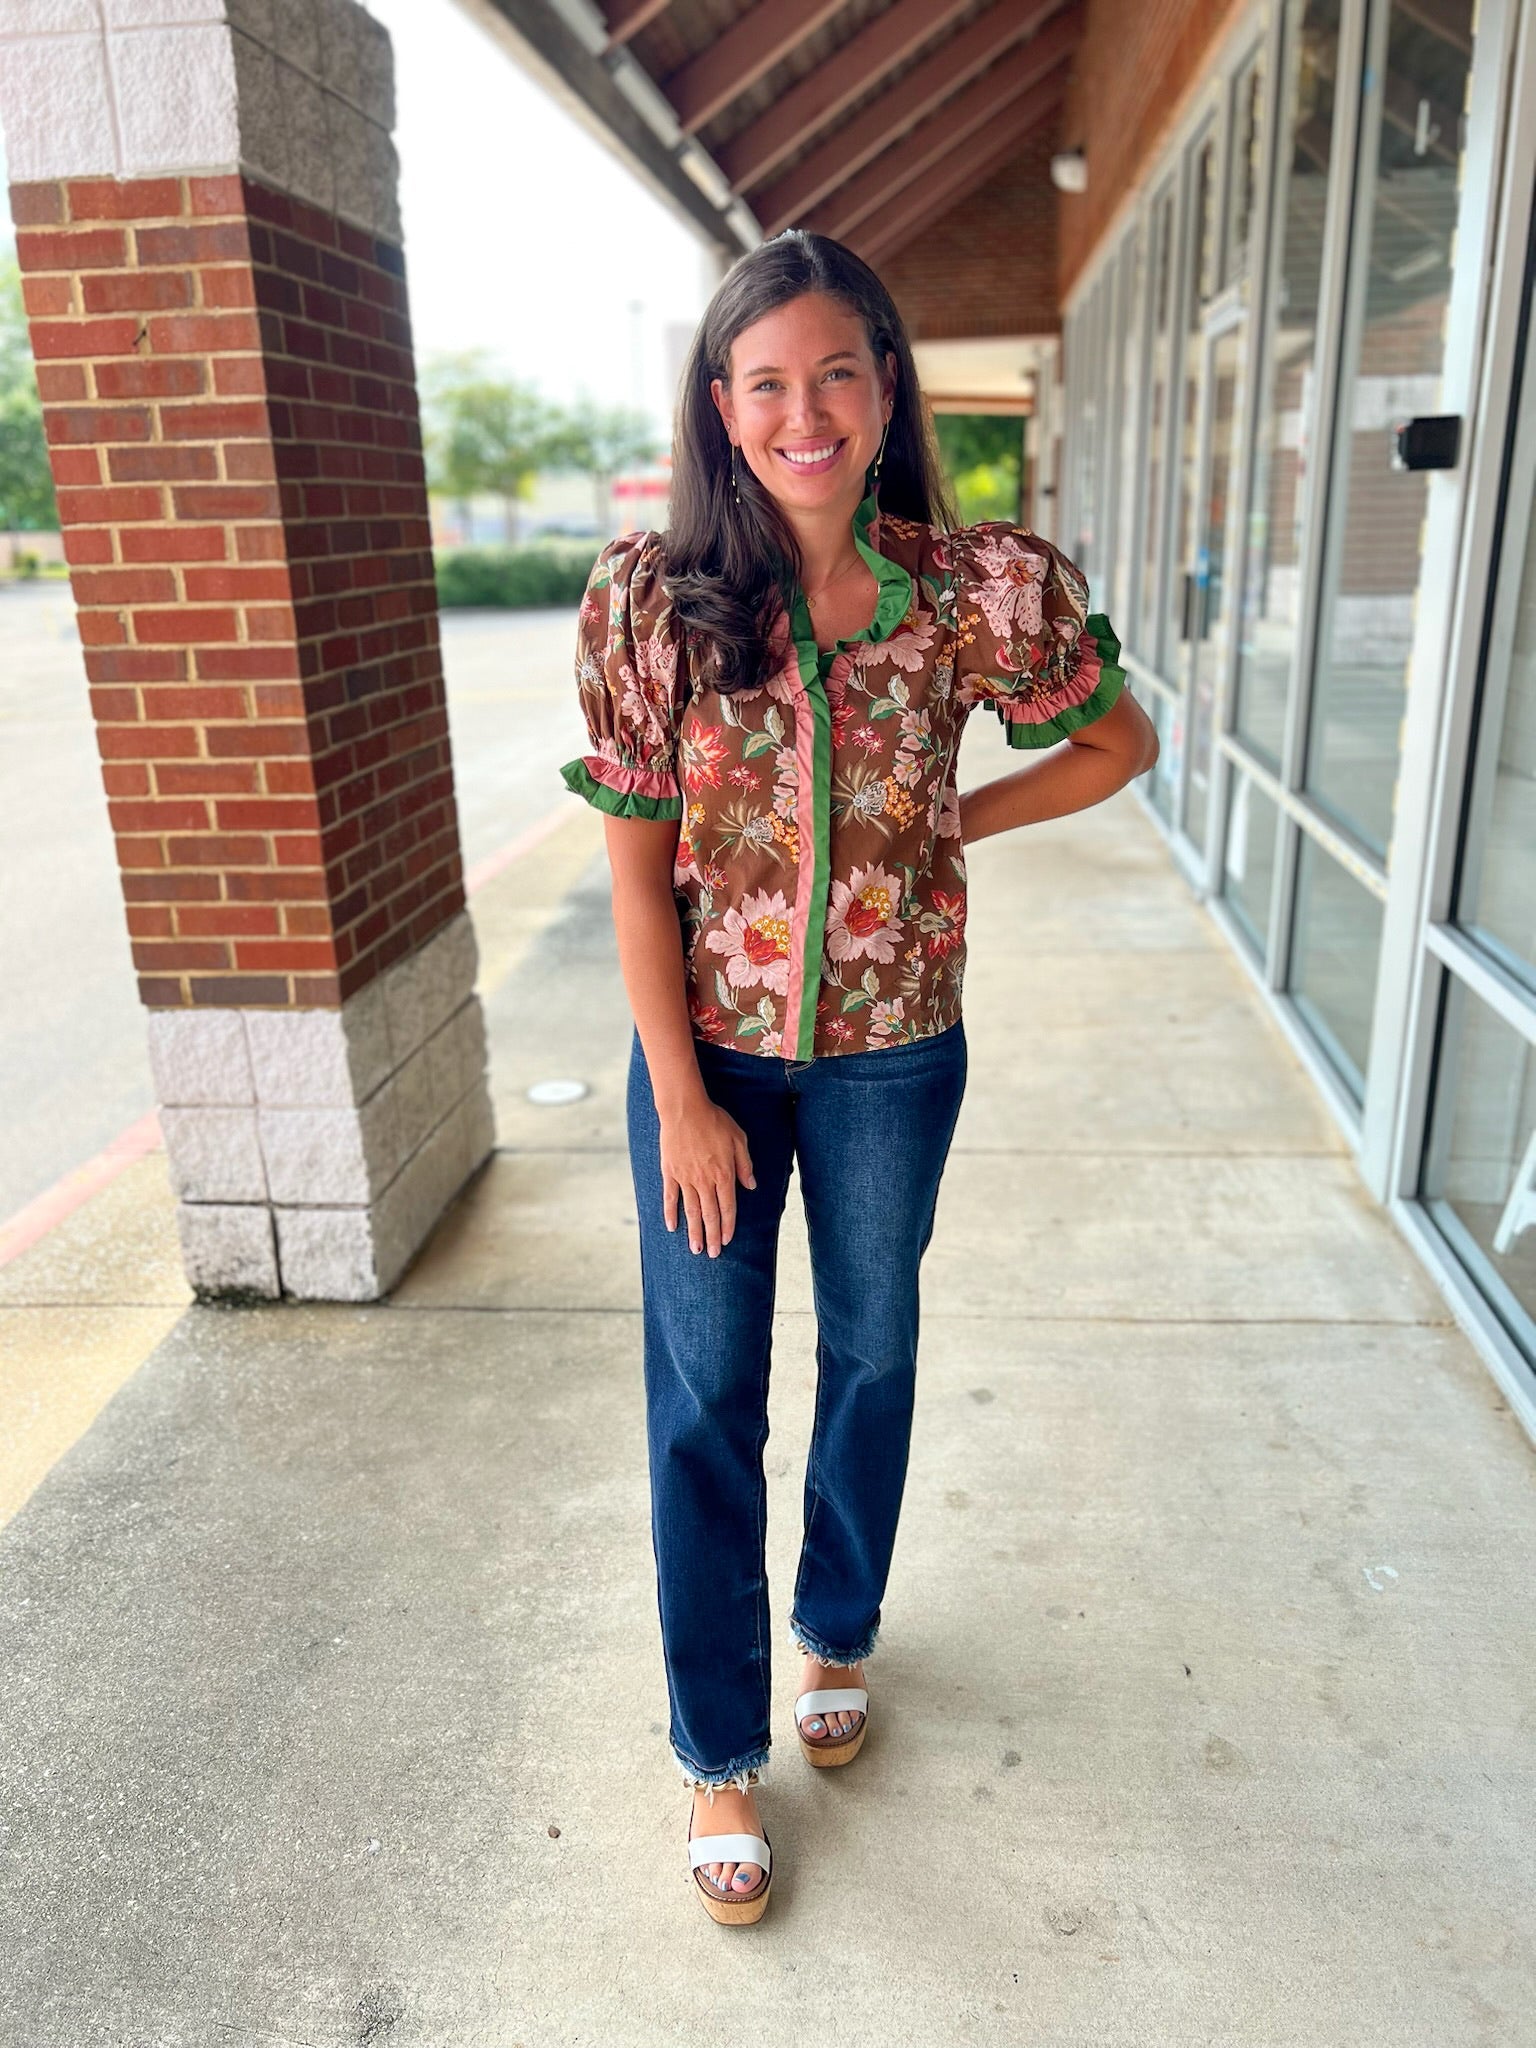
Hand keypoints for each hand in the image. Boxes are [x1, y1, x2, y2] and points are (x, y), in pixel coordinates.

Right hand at [659, 1099, 755, 1255]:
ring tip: (696, 1249)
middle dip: (713, 1236)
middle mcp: (704, 1181)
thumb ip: (745, 1164)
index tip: (728, 1240)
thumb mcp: (738, 1139)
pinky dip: (670, 1213)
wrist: (684, 1109)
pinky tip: (672, 1227)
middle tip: (713, 1255)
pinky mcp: (670, 1172)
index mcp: (723, 1174)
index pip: (728, 1207)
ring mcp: (685, 1178)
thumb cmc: (714, 1121)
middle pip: (710, 1214)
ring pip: (690, 1211)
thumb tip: (751, 1186)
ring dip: (694, 1232)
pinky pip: (670, 1197)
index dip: (728, 1226)